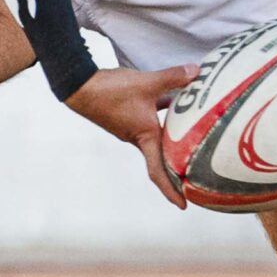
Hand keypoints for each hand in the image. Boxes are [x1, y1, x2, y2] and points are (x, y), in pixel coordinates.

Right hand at [65, 65, 198, 209]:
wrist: (79, 86)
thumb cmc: (110, 91)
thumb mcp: (146, 83)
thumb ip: (172, 77)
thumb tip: (197, 71)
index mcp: (143, 137)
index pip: (158, 171)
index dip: (171, 190)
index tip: (183, 206)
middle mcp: (136, 137)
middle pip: (160, 159)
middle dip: (177, 168)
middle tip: (196, 175)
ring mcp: (130, 127)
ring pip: (156, 138)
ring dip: (172, 139)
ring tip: (193, 136)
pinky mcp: (125, 116)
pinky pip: (150, 121)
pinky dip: (164, 117)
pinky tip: (175, 101)